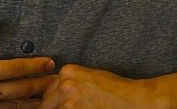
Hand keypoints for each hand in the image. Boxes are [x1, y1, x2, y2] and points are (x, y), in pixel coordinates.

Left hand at [39, 64, 156, 108]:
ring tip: (78, 108)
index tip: (57, 104)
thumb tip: (57, 91)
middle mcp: (65, 85)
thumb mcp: (90, 76)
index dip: (52, 99)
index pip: (47, 88)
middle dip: (53, 108)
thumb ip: (71, 82)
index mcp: (68, 71)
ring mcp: (69, 103)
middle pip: (46, 103)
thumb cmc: (115, 89)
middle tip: (67, 108)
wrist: (131, 100)